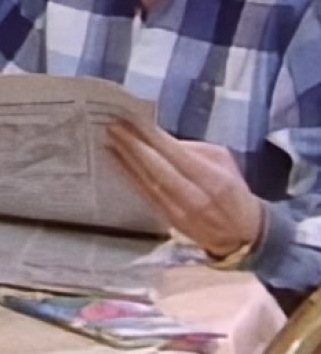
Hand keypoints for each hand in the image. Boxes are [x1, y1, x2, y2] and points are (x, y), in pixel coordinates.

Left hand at [107, 119, 263, 259]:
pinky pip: (146, 194)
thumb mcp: (224, 163)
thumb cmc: (232, 190)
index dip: (154, 138)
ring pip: (149, 182)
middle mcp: (196, 197)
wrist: (243, 233)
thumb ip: (195, 150)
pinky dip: (129, 175)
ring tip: (110, 139)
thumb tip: (162, 138)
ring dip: (126, 159)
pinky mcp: (169, 220)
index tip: (133, 119)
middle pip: (159, 169)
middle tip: (114, 126)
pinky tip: (115, 159)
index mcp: (215, 179)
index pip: (178, 155)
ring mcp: (181, 211)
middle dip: (134, 146)